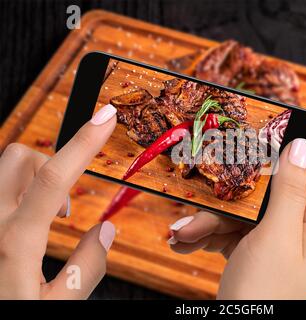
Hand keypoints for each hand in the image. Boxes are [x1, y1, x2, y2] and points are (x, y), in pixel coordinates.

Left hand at [0, 104, 116, 298]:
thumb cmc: (10, 316)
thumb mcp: (57, 307)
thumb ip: (86, 269)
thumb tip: (105, 230)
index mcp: (14, 243)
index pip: (54, 178)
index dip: (85, 142)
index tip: (105, 118)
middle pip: (19, 157)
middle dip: (51, 165)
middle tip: (65, 204)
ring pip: (3, 168)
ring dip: (33, 179)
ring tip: (45, 217)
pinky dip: (17, 192)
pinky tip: (23, 222)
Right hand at [168, 140, 305, 298]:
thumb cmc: (265, 293)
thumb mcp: (277, 236)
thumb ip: (289, 189)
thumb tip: (302, 145)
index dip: (304, 144)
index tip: (275, 125)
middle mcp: (303, 229)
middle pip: (274, 188)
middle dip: (237, 190)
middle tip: (212, 180)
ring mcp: (277, 240)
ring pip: (246, 210)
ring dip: (212, 219)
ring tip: (183, 232)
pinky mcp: (255, 249)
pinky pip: (233, 230)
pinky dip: (209, 234)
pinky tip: (184, 241)